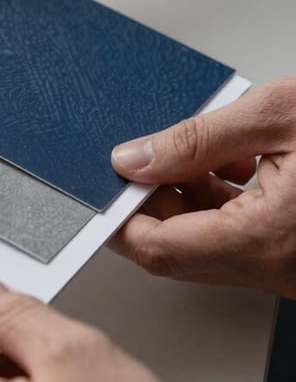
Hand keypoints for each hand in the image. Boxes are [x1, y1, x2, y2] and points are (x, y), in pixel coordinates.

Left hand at [110, 77, 295, 296]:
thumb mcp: (279, 115)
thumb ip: (196, 139)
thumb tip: (134, 158)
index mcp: (267, 239)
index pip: (158, 250)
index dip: (120, 219)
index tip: (103, 189)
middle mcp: (277, 267)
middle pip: (178, 250)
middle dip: (151, 205)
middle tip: (141, 161)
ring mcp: (289, 267)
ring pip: (207, 243)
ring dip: (184, 200)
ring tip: (187, 152)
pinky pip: (238, 237)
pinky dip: (219, 202)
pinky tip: (225, 162)